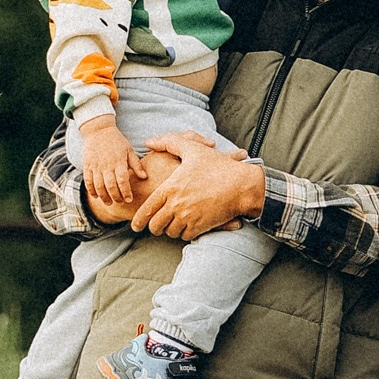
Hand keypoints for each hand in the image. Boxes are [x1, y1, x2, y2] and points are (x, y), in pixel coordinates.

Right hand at [76, 117, 144, 217]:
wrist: (98, 130)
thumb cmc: (116, 140)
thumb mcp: (129, 150)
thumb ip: (136, 164)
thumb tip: (144, 177)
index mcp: (119, 161)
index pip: (122, 180)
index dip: (126, 192)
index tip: (129, 199)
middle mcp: (107, 165)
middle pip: (110, 186)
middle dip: (116, 197)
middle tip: (120, 202)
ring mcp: (96, 166)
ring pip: (98, 186)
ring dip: (104, 197)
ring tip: (109, 202)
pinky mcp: (87, 165)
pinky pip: (88, 181)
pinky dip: (91, 190)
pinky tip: (96, 196)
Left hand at [132, 140, 265, 239]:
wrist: (243, 185)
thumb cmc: (218, 166)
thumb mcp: (193, 149)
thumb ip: (169, 143)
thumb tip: (149, 142)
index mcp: (171, 187)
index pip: (147, 210)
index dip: (138, 220)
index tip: (135, 225)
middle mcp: (177, 204)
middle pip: (155, 226)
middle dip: (153, 227)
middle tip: (155, 226)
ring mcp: (188, 217)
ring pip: (170, 232)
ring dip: (169, 230)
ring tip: (172, 224)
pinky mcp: (201, 226)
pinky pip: (185, 236)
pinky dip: (184, 233)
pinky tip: (187, 226)